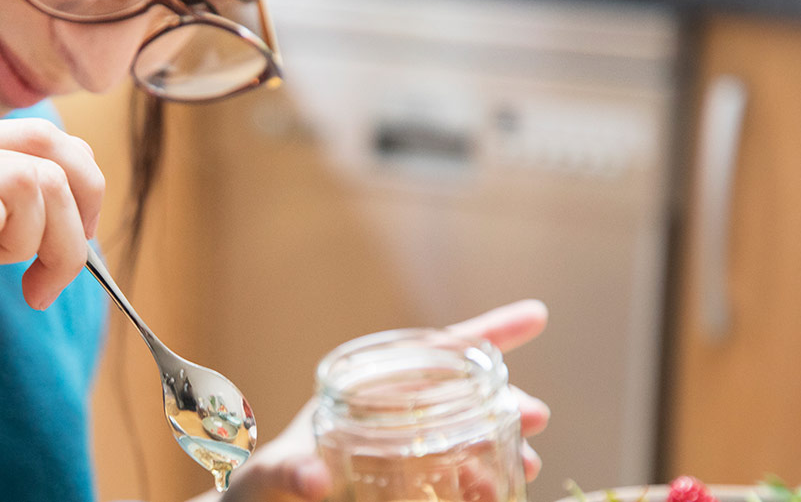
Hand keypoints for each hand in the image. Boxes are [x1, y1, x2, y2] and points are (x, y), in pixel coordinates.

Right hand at [0, 118, 104, 406]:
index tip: (70, 250)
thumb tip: (72, 219)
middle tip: (52, 277)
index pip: (45, 136)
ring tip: (16, 281)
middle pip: (49, 147)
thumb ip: (2, 226)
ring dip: (43, 240)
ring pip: (29, 176)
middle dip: (77, 221)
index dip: (83, 190)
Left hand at [198, 300, 550, 501]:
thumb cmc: (263, 484)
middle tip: (537, 417)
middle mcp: (392, 415)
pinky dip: (482, 483)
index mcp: (366, 390)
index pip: (434, 351)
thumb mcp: (273, 475)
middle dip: (506, 401)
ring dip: (502, 447)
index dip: (487, 333)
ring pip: (468, 437)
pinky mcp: (409, 485)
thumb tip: (313, 480)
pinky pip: (457, 476)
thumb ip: (289, 473)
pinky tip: (498, 493)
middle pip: (464, 395)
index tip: (537, 315)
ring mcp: (404, 450)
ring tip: (528, 465)